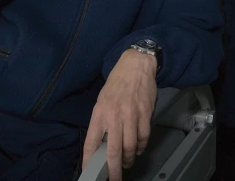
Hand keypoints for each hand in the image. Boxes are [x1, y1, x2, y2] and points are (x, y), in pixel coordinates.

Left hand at [82, 49, 157, 180]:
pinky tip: (138, 148)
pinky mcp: (145, 113)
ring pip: (130, 147)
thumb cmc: (117, 83)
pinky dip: (141, 146)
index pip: (91, 142)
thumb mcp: (102, 100)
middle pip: (113, 150)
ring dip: (129, 159)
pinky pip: (143, 137)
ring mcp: (131, 115)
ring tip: (127, 162)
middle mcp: (114, 116)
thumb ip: (102, 121)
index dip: (89, 160)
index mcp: (99, 113)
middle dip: (114, 170)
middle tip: (115, 179)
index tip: (89, 172)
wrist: (135, 65)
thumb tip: (102, 143)